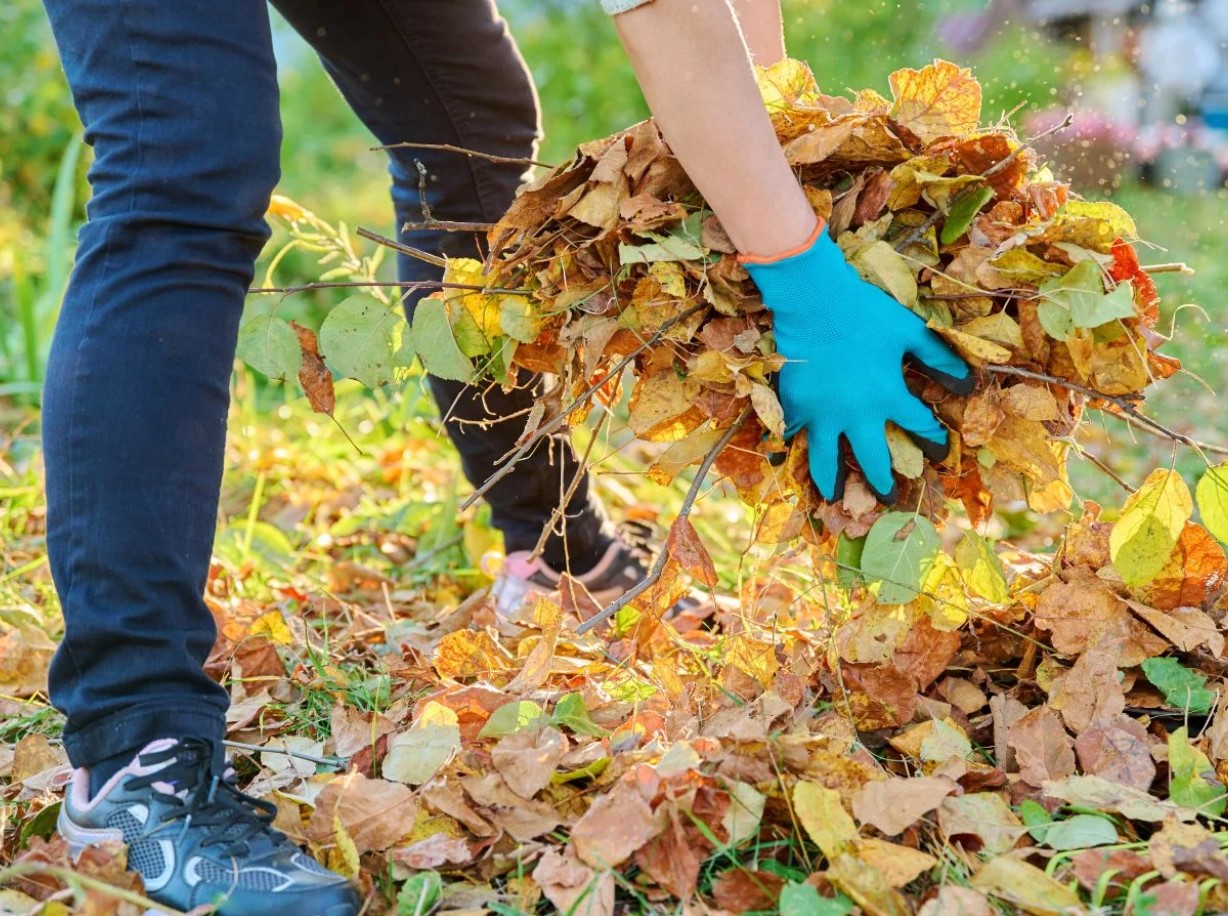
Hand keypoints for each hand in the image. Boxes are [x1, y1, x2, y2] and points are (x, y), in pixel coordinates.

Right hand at [743, 224, 973, 503]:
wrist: (813, 299)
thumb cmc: (864, 312)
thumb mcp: (909, 331)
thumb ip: (938, 358)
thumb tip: (968, 383)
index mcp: (887, 396)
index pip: (918, 426)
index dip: (933, 440)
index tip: (941, 451)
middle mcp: (856, 415)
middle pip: (872, 459)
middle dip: (883, 481)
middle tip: (887, 497)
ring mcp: (821, 414)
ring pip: (826, 459)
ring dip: (832, 481)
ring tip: (833, 499)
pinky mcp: (793, 405)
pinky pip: (792, 434)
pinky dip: (792, 446)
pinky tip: (791, 458)